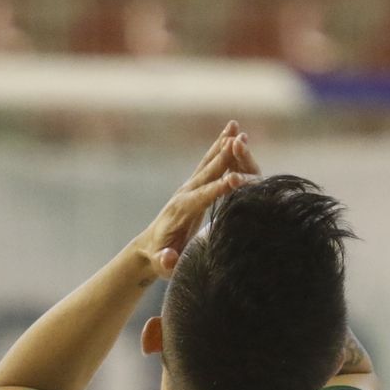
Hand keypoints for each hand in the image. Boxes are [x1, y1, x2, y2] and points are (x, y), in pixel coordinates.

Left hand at [131, 121, 260, 280]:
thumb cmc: (159, 259)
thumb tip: (167, 258)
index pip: (202, 198)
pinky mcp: (193, 187)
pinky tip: (232, 134)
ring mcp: (188, 188)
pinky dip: (220, 148)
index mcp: (181, 211)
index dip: (218, 189)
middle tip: (240, 140)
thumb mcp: (161, 264)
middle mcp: (185, 194)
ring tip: (236, 126)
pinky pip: (209, 165)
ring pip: (208, 163)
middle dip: (224, 157)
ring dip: (222, 144)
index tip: (237, 178)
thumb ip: (165, 261)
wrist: (149, 248)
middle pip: (207, 173)